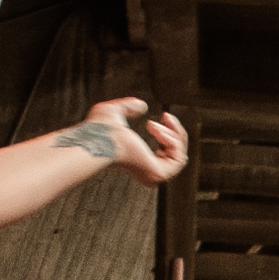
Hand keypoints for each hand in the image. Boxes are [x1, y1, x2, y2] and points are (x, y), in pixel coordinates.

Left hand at [59, 105, 193, 183]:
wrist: (98, 138)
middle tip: (166, 116)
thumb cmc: (99, 129)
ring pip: (180, 156)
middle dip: (176, 132)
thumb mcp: (115, 111)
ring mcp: (153, 174)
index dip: (167, 133)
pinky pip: (179, 159)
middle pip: (176, 155)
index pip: (163, 153)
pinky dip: (173, 140)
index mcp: (135, 160)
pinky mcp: (159, 173)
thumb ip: (128, 107)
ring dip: (174, 134)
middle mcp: (146, 170)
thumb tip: (141, 105)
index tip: (163, 116)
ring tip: (156, 123)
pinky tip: (159, 130)